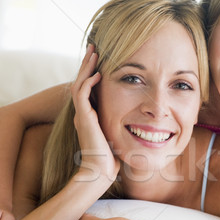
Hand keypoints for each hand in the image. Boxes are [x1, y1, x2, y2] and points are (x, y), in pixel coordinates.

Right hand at [71, 45, 118, 182]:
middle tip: (94, 48)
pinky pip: (82, 95)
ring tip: (93, 52)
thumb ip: (122, 125)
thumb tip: (140, 120)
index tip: (102, 60)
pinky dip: (89, 83)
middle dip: (88, 64)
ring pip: (79, 84)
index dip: (93, 73)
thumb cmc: (113, 158)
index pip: (89, 88)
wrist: (101, 172)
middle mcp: (84, 113)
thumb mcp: (119, 136)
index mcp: (90, 116)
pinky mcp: (83, 119)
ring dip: (86, 67)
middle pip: (82, 81)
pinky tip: (98, 74)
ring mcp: (82, 115)